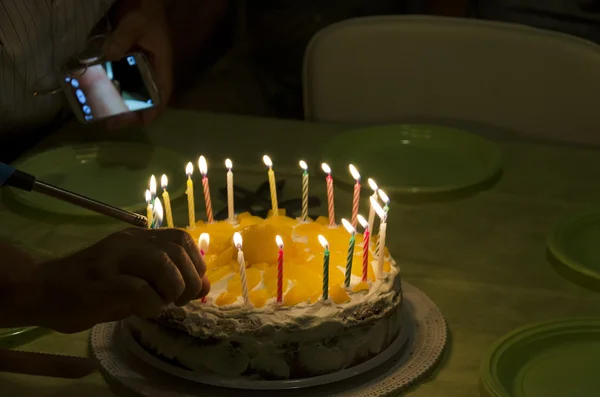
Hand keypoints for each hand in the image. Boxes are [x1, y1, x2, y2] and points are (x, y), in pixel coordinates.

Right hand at [34, 228, 208, 332]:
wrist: (42, 290)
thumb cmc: (92, 287)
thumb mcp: (134, 277)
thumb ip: (167, 278)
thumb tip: (204, 285)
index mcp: (138, 238)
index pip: (182, 238)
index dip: (196, 263)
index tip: (195, 285)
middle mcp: (128, 243)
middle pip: (177, 251)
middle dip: (190, 280)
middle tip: (182, 300)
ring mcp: (114, 260)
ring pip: (162, 264)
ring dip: (173, 289)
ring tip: (164, 304)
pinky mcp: (101, 283)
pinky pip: (140, 290)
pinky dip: (151, 305)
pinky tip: (143, 311)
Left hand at [104, 0, 172, 127]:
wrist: (143, 2)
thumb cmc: (145, 14)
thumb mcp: (134, 24)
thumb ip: (122, 39)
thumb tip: (108, 56)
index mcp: (161, 68)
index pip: (161, 97)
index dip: (151, 112)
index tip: (137, 121)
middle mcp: (152, 74)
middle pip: (144, 103)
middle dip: (127, 114)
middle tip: (109, 122)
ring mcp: (139, 72)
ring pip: (131, 96)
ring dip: (116, 106)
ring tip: (99, 112)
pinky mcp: (127, 67)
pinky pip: (120, 84)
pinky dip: (109, 91)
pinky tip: (94, 94)